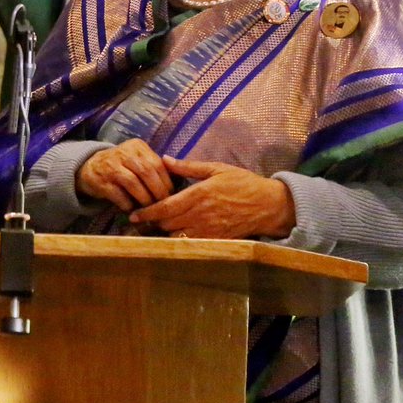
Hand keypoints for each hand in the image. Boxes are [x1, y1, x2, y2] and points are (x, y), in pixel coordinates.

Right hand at [75, 139, 172, 210]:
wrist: (91, 168)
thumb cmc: (123, 167)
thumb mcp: (138, 160)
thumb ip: (154, 169)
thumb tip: (177, 189)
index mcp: (137, 146)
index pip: (157, 164)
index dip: (166, 182)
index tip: (172, 196)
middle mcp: (124, 152)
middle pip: (146, 172)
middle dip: (157, 192)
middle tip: (163, 206)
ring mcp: (110, 166)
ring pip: (133, 183)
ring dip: (144, 199)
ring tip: (149, 210)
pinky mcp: (101, 181)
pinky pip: (119, 195)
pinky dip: (128, 204)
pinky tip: (132, 209)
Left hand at [129, 156, 295, 238]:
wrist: (268, 205)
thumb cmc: (242, 182)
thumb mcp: (216, 168)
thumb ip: (188, 167)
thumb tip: (165, 159)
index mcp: (199, 194)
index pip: (166, 207)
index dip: (147, 212)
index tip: (134, 214)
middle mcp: (201, 214)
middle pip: (167, 223)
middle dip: (152, 222)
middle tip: (139, 220)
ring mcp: (209, 230)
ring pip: (177, 236)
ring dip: (164, 232)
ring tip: (153, 228)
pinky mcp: (216, 240)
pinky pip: (192, 243)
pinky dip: (180, 240)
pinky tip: (174, 235)